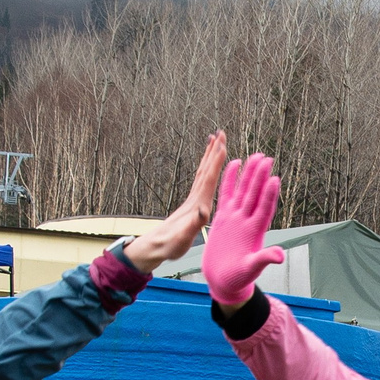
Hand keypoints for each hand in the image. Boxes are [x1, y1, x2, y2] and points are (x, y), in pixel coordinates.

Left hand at [120, 131, 226, 271]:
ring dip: (209, 155)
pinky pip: (200, 180)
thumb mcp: (183, 238)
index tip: (223, 144)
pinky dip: (206, 168)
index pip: (207, 179)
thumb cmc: (171, 245)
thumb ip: (193, 225)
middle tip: (221, 132)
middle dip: (214, 151)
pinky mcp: (191, 203)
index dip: (215, 162)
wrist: (156, 247)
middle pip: (205, 169)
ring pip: (202, 172)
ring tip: (215, 140)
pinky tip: (208, 165)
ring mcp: (192, 199)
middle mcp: (194, 198)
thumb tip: (202, 211)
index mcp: (197, 205)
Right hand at [202, 153, 283, 307]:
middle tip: (267, 159)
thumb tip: (280, 256)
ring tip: (257, 156)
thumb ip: (263, 259)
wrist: (221, 279)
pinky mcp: (223, 216)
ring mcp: (235, 217)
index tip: (274, 179)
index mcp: (255, 232)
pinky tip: (235, 163)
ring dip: (250, 174)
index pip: (264, 209)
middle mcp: (247, 220)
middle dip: (261, 177)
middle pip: (255, 194)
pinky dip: (230, 179)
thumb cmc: (237, 277)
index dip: (269, 195)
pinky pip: (227, 194)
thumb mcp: (250, 269)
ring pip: (244, 190)